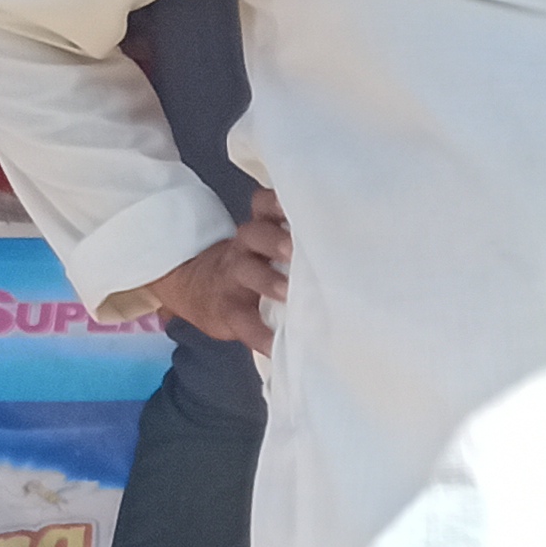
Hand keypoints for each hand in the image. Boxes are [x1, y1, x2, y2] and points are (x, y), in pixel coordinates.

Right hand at [121, 188, 289, 352]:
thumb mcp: (265, 246)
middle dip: (276, 239)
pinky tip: (276, 344)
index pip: (265, 205)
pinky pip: (244, 321)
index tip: (299, 202)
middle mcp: (246, 248)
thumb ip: (295, 240)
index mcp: (261, 230)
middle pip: (256, 234)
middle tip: (295, 249)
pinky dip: (260, 334)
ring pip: (246, 270)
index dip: (277, 202)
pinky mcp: (228, 309)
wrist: (196, 290)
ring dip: (267, 280)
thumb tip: (350, 246)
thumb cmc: (251, 267)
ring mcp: (234, 277)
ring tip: (287, 292)